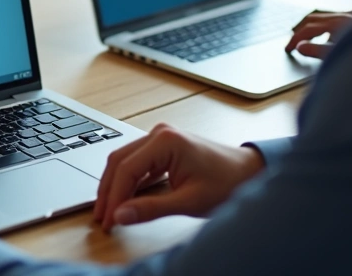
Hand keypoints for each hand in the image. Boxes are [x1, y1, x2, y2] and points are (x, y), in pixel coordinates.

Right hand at [94, 123, 264, 229]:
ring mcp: (160, 138)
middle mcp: (158, 133)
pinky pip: (136, 162)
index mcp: (165, 141)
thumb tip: (121, 215)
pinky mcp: (162, 147)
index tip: (109, 218)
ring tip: (109, 211)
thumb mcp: (188, 201)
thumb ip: (151, 208)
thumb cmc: (227, 182)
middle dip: (108, 191)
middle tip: (102, 217)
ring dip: (115, 186)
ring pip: (124, 161)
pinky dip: (127, 182)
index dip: (114, 196)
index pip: (126, 169)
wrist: (249, 173)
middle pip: (119, 162)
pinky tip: (124, 199)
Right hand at [285, 10, 351, 58]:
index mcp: (337, 22)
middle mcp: (346, 15)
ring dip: (312, 24)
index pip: (308, 28)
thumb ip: (316, 51)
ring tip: (305, 34)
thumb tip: (301, 47)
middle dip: (300, 29)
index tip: (288, 50)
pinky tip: (330, 33)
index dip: (295, 39)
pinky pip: (338, 17)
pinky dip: (326, 24)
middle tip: (292, 41)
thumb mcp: (339, 56)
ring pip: (326, 15)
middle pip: (314, 17)